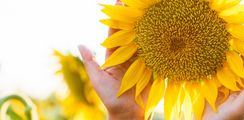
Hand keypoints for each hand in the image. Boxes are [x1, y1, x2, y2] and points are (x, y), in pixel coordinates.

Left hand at [78, 1, 147, 118]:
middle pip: (131, 33)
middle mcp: (128, 56)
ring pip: (144, 41)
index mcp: (114, 56)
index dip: (116, 18)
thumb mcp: (97, 79)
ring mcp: (140, 62)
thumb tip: (80, 44)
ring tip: (150, 11)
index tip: (119, 2)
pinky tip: (162, 30)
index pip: (115, 33)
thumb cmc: (109, 98)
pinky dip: (158, 43)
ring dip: (147, 26)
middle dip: (133, 18)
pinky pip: (155, 54)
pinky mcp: (151, 68)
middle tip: (137, 3)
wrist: (127, 113)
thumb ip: (91, 62)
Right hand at [202, 23, 243, 119]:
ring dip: (225, 46)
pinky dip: (210, 57)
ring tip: (225, 31)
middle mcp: (236, 80)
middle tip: (240, 24)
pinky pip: (211, 67)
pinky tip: (209, 46)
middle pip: (239, 57)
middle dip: (240, 41)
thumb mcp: (240, 107)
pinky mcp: (210, 83)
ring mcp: (223, 80)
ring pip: (225, 60)